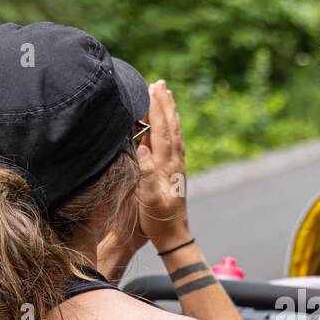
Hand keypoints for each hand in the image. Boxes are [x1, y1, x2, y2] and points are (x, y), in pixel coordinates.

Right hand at [135, 80, 190, 250]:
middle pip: (171, 126)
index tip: (152, 89)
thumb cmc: (159, 220)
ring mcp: (177, 167)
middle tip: (160, 83)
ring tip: (167, 95)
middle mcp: (174, 163)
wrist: (174, 236)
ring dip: (170, 112)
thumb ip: (146, 175)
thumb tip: (143, 148)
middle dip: (165, 104)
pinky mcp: (176, 172)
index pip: (162, 131)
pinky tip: (170, 124)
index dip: (157, 109)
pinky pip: (175, 143)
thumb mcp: (149, 200)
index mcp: (167, 166)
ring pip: (175, 132)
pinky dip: (172, 127)